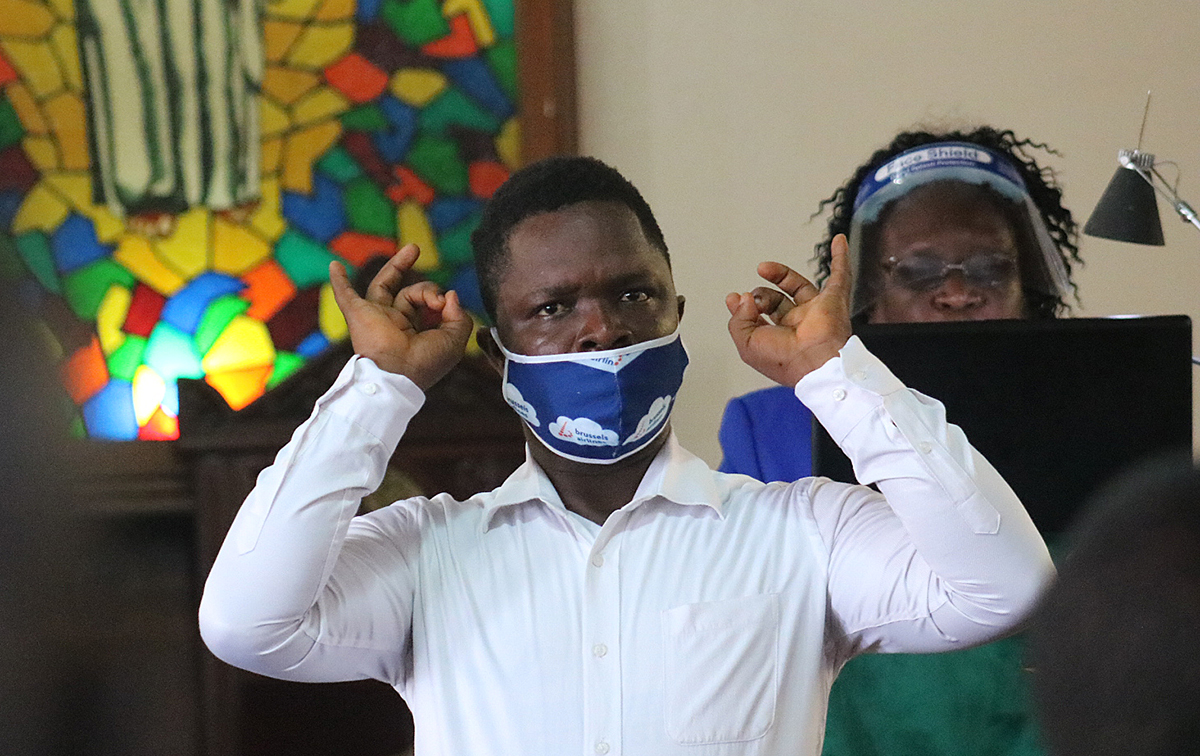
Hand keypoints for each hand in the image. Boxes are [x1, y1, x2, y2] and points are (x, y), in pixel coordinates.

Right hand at [329, 244, 473, 390]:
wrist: (397, 374)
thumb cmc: (425, 363)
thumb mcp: (454, 340)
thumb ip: (459, 317)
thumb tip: (450, 295)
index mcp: (414, 332)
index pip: (427, 306)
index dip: (439, 300)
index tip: (444, 305)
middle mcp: (393, 323)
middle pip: (409, 294)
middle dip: (426, 288)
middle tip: (435, 295)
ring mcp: (375, 317)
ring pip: (387, 284)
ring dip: (398, 265)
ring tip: (414, 249)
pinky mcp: (359, 314)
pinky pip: (345, 295)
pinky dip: (339, 281)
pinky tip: (335, 266)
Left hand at [726, 233, 853, 385]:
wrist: (814, 362)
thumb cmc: (784, 360)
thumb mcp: (747, 343)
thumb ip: (739, 319)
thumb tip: (742, 299)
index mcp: (778, 338)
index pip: (760, 317)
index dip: (745, 306)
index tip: (734, 298)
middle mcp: (798, 325)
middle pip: (777, 301)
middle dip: (761, 295)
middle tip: (753, 297)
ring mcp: (816, 311)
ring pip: (799, 286)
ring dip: (781, 274)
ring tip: (763, 268)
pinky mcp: (834, 300)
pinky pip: (840, 275)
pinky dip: (840, 257)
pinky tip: (837, 242)